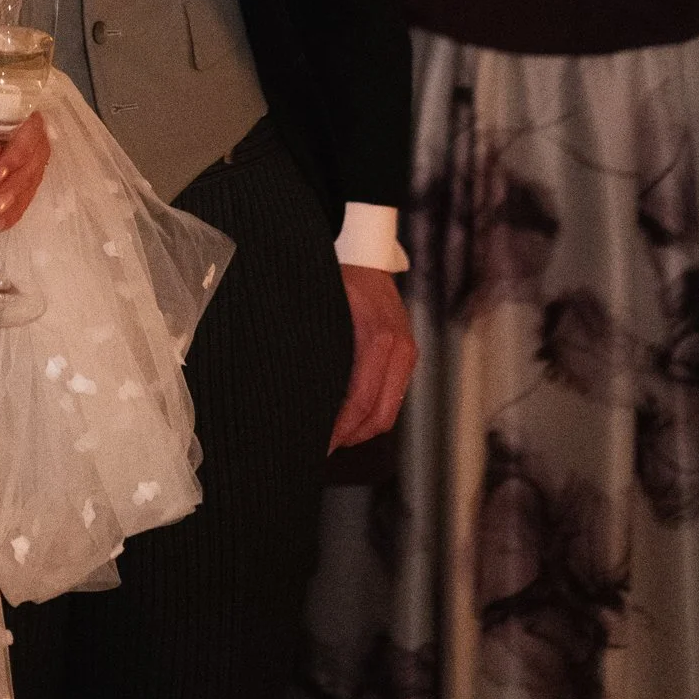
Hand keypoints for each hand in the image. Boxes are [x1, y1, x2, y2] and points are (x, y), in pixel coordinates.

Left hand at [0, 111, 48, 231]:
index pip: (30, 131)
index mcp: (16, 111)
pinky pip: (24, 197)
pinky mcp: (21, 178)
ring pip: (31, 180)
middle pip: (34, 160)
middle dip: (14, 185)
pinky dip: (11, 213)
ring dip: (14, 203)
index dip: (15, 156)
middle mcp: (28, 131)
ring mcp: (28, 156)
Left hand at [329, 263, 416, 449]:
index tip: (319, 444)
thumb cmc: (337, 274)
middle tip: (322, 448)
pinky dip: (373, 411)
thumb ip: (315, 344)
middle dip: (351, 437)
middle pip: (380, 415)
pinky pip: (393, 395)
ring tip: (333, 437)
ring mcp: (407, 352)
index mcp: (376, 338)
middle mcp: (399, 349)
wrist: (366, 250)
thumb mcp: (321, 306)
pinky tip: (349, 415)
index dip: (340, 429)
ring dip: (362, 429)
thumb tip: (289, 384)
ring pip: (389, 410)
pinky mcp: (408, 353)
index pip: (361, 400)